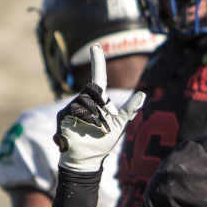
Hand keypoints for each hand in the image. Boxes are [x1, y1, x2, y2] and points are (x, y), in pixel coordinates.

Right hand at [54, 44, 145, 172]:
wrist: (87, 159)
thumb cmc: (103, 142)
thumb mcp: (120, 125)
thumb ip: (130, 109)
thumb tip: (143, 94)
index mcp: (98, 101)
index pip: (98, 77)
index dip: (98, 62)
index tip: (96, 47)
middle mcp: (84, 101)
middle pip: (93, 91)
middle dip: (103, 107)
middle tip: (106, 126)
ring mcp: (72, 107)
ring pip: (86, 101)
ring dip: (96, 117)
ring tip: (98, 131)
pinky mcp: (63, 115)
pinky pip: (76, 110)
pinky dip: (86, 120)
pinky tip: (85, 131)